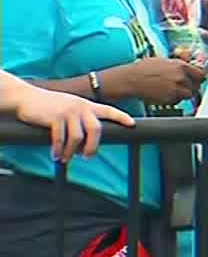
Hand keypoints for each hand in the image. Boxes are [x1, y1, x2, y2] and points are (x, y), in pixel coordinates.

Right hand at [10, 85, 133, 161]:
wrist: (26, 97)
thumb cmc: (48, 106)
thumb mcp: (69, 107)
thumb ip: (80, 118)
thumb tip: (86, 140)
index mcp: (86, 105)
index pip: (109, 110)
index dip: (121, 117)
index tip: (132, 124)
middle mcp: (80, 107)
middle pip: (96, 129)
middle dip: (93, 146)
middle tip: (87, 156)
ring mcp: (68, 111)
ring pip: (78, 137)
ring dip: (71, 151)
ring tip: (65, 158)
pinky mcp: (54, 117)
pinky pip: (60, 138)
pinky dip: (58, 149)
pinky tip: (55, 155)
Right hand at [102, 58, 206, 105]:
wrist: (130, 79)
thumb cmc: (143, 69)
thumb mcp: (163, 61)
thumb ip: (178, 64)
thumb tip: (188, 66)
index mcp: (180, 65)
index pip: (200, 74)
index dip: (198, 79)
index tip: (197, 81)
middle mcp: (180, 77)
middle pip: (196, 86)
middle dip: (191, 88)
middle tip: (185, 89)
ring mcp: (175, 88)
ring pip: (188, 95)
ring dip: (183, 95)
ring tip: (173, 92)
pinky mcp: (169, 99)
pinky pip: (177, 101)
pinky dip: (173, 100)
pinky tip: (165, 95)